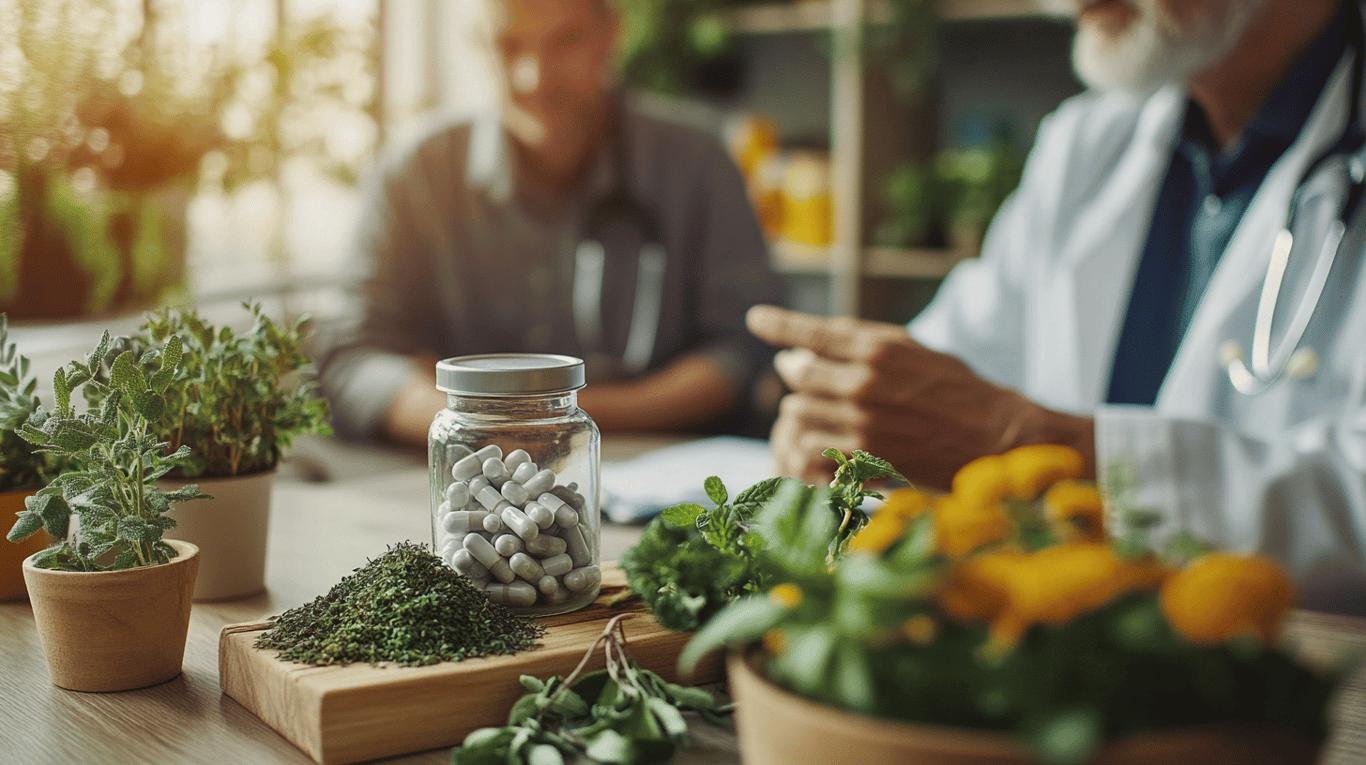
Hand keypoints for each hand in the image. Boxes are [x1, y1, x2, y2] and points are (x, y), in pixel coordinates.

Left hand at [747, 305, 1094, 487]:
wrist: (996, 437)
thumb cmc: (957, 389)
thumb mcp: (915, 350)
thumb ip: (866, 342)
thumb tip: (816, 340)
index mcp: (878, 347)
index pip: (812, 331)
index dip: (778, 324)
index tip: (756, 319)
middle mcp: (864, 381)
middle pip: (796, 373)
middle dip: (796, 373)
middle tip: (805, 376)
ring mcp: (860, 421)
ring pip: (797, 411)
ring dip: (803, 411)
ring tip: (824, 413)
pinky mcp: (862, 458)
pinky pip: (810, 448)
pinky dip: (810, 445)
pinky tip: (824, 442)